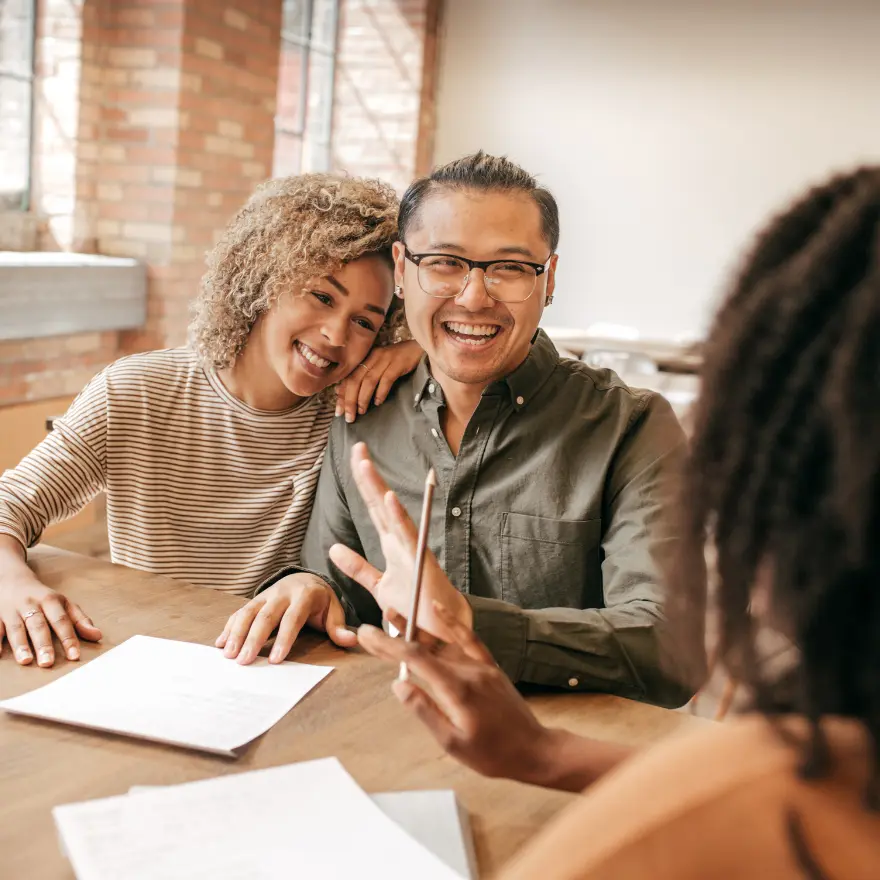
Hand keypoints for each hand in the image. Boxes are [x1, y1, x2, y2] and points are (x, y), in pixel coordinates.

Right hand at [0, 577, 100, 666]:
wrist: (11, 579)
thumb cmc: (43, 597)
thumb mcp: (63, 603)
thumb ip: (80, 620)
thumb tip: (98, 635)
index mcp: (51, 601)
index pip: (62, 621)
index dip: (68, 638)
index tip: (74, 656)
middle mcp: (31, 605)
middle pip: (38, 625)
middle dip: (43, 644)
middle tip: (48, 663)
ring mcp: (11, 610)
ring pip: (16, 628)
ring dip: (21, 645)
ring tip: (26, 661)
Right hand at [215, 572, 354, 664]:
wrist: (305, 579)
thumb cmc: (320, 601)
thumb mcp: (333, 610)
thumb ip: (338, 626)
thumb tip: (351, 639)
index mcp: (304, 595)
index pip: (293, 619)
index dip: (284, 639)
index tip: (276, 660)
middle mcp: (282, 593)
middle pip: (265, 616)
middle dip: (253, 639)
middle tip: (244, 661)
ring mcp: (265, 595)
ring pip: (248, 612)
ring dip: (236, 633)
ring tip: (228, 654)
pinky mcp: (254, 600)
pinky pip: (239, 612)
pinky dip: (229, 627)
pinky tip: (220, 644)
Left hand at [328, 442, 471, 639]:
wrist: (443, 629)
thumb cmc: (416, 605)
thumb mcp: (378, 585)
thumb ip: (357, 567)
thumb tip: (334, 548)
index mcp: (391, 543)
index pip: (373, 507)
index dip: (363, 482)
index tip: (356, 457)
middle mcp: (400, 540)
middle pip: (379, 502)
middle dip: (368, 475)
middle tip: (358, 447)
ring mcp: (411, 548)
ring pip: (390, 512)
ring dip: (377, 487)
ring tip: (365, 464)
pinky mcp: (420, 561)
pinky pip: (407, 535)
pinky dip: (398, 516)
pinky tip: (388, 497)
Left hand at [335, 340, 421, 422]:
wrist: (420, 348)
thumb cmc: (398, 361)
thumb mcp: (379, 367)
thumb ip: (363, 377)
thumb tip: (344, 393)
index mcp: (366, 358)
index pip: (348, 378)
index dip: (342, 395)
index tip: (338, 411)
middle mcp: (373, 357)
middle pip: (355, 379)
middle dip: (350, 400)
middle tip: (349, 417)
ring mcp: (386, 359)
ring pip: (369, 380)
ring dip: (363, 398)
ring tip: (362, 412)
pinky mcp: (399, 363)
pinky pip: (387, 379)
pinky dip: (381, 391)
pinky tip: (378, 402)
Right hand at [358, 604, 554, 782]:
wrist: (533, 750)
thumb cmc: (492, 754)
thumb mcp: (452, 742)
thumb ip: (425, 711)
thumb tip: (398, 685)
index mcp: (456, 689)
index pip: (415, 659)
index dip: (388, 645)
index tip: (367, 635)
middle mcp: (468, 670)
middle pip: (424, 648)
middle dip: (394, 638)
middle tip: (367, 630)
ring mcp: (480, 665)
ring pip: (442, 641)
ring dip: (415, 629)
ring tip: (393, 614)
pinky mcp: (489, 666)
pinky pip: (468, 638)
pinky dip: (452, 622)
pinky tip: (438, 608)